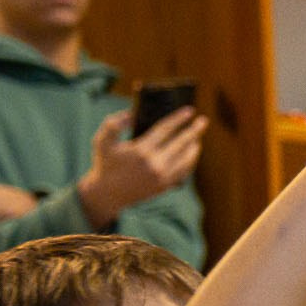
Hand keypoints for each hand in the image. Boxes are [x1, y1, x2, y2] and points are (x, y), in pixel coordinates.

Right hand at [75, 106, 206, 226]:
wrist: (107, 194)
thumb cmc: (105, 164)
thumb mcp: (102, 140)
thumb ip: (113, 123)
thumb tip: (132, 114)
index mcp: (141, 151)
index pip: (165, 130)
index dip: (178, 119)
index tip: (190, 110)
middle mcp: (155, 164)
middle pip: (181, 144)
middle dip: (194, 131)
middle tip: (203, 121)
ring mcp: (162, 177)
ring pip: (186, 160)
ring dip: (194, 147)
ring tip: (197, 137)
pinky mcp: (165, 186)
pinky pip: (183, 172)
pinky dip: (189, 162)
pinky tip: (190, 154)